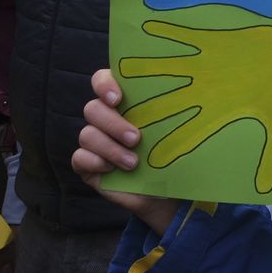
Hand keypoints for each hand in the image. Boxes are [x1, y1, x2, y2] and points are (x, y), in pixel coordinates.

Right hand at [73, 69, 183, 234]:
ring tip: (134, 163)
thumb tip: (192, 90)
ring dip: (111, 148)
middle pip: (93, 108)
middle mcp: (105, 118)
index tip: (117, 98)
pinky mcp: (87, 165)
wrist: (165, 192)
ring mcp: (94, 142)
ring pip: (87, 134)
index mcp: (124, 102)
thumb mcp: (174, 131)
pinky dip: (96, 162)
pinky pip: (79, 158)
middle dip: (113, 124)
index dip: (104, 84)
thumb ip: (172, 110)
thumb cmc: (171, 155)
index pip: (102, 80)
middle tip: (136, 138)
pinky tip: (113, 170)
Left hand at [118, 20, 271, 193]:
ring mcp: (207, 65)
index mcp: (220, 111)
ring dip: (145, 71)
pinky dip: (168, 31)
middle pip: (166, 105)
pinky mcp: (214, 41)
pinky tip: (147, 27)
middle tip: (120, 129)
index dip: (169, 147)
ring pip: (167, 70)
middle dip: (142, 116)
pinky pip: (185, 36)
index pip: (189, 133)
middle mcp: (206, 90)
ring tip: (118, 74)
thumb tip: (266, 189)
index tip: (147, 164)